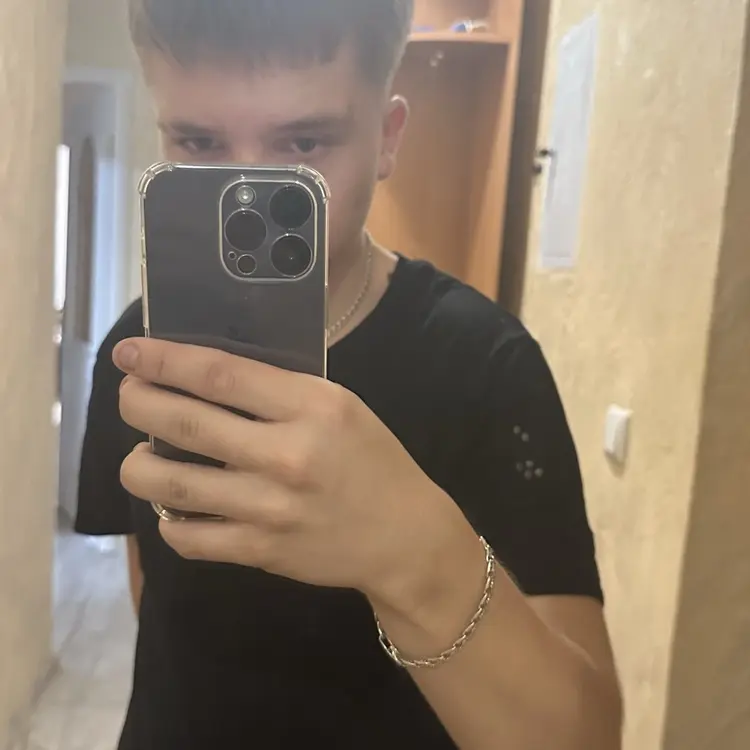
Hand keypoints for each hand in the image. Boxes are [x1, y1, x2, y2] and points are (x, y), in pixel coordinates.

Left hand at [114, 338, 479, 614]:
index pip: (221, 375)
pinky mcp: (259, 551)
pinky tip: (173, 506)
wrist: (403, 536)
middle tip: (127, 394)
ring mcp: (269, 508)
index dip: (165, 361)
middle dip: (137, 403)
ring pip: (170, 486)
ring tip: (140, 457)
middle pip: (185, 424)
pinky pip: (188, 538)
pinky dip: (167, 520)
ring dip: (137, 466)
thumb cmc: (373, 461)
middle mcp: (286, 455)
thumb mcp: (339, 407)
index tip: (130, 353)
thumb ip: (280, 391)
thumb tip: (208, 377)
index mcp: (312, 407)